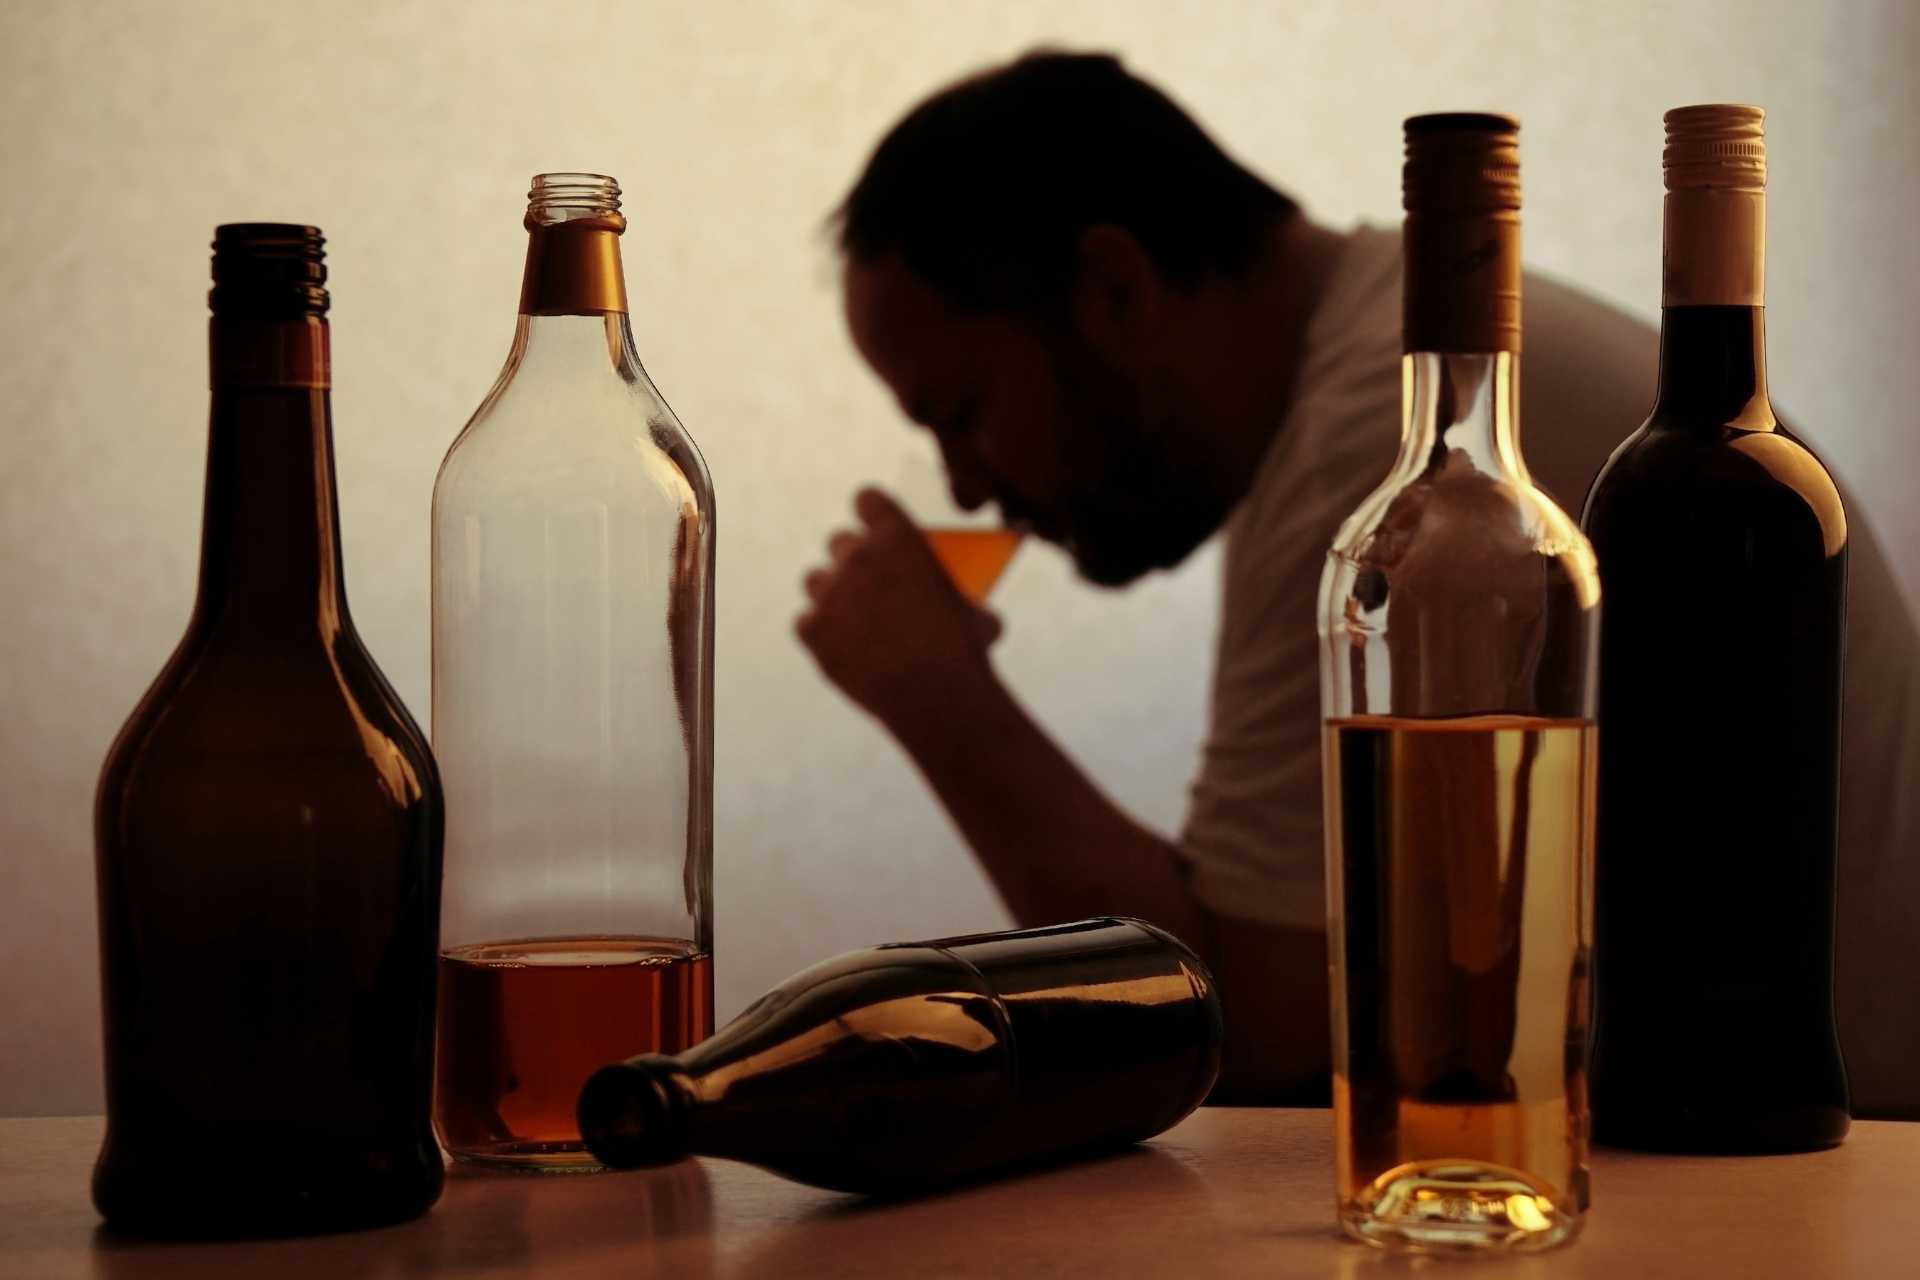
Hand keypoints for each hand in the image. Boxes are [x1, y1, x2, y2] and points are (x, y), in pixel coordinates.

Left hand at [797, 488, 1003, 727]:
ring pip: (815, 579)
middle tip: (870, 583)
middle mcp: (857, 556)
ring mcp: (830, 593)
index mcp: (897, 537)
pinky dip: (820, 634)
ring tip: (853, 618)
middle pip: (838, 541)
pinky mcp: (812, 630)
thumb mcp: (974, 612)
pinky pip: (805, 622)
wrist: (934, 694)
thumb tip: (978, 619)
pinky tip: (842, 649)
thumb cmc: (963, 649)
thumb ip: (962, 602)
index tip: (876, 526)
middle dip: (853, 559)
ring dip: (831, 593)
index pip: (868, 500)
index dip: (872, 512)